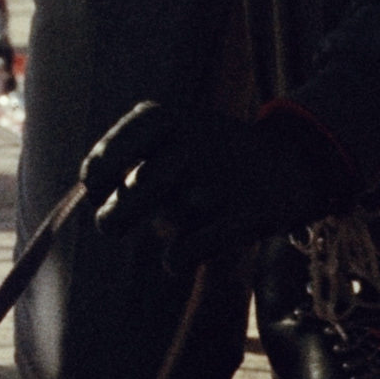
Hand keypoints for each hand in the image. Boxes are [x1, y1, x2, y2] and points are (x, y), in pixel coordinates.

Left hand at [74, 100, 344, 276]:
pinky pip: (196, 246)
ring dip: (171, 224)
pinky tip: (174, 260)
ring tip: (191, 213)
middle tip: (109, 227)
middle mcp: (196, 140)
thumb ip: (127, 156)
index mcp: (169, 118)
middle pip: (143, 187)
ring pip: (176, 214)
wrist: (288, 160)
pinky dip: (177, 258)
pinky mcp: (250, 213)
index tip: (95, 190)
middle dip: (117, 215)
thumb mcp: (168, 135)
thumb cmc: (206, 153)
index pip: (122, 144)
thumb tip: (91, 195)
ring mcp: (225, 176)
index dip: (100, 170)